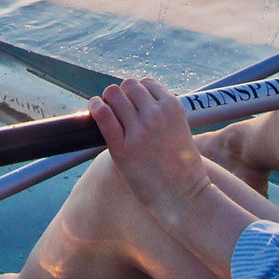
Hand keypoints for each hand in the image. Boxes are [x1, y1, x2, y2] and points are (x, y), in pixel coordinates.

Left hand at [89, 78, 211, 215]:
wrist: (184, 195)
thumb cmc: (182, 166)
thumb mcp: (180, 129)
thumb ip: (163, 113)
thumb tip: (135, 101)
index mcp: (173, 107)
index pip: (146, 83)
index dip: (138, 93)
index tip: (134, 105)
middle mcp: (156, 114)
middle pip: (128, 85)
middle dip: (122, 95)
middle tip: (119, 109)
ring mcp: (138, 131)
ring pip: (113, 94)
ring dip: (108, 100)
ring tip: (108, 112)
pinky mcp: (122, 148)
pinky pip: (102, 115)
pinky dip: (95, 107)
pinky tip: (94, 109)